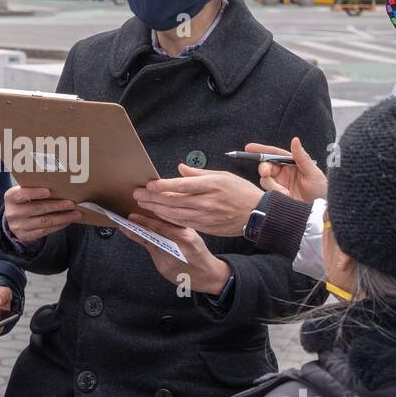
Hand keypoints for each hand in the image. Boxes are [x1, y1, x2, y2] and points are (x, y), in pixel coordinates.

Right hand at [4, 185, 81, 242]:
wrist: (14, 219)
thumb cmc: (25, 200)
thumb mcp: (24, 191)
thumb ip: (35, 187)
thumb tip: (60, 185)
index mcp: (10, 197)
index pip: (21, 194)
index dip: (34, 193)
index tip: (49, 191)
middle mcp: (12, 213)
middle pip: (36, 209)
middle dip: (56, 206)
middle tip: (71, 203)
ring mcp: (18, 226)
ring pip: (43, 221)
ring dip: (62, 218)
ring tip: (76, 214)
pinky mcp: (24, 236)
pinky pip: (45, 231)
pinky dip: (58, 226)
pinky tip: (68, 221)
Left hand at [121, 211, 230, 294]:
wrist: (207, 276)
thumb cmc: (199, 252)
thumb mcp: (193, 235)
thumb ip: (178, 226)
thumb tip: (160, 213)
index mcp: (186, 239)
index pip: (162, 227)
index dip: (145, 221)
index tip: (133, 216)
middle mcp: (176, 250)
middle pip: (152, 237)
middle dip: (136, 228)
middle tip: (123, 221)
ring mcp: (168, 262)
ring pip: (149, 245)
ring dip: (137, 236)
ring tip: (126, 227)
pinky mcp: (163, 269)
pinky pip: (153, 254)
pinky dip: (147, 245)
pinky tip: (139, 238)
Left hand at [133, 164, 263, 236]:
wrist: (257, 214)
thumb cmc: (241, 192)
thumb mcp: (223, 176)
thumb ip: (199, 173)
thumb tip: (180, 169)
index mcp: (211, 185)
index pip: (182, 185)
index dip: (163, 186)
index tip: (149, 184)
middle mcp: (207, 202)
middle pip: (174, 201)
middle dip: (153, 198)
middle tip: (137, 194)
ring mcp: (206, 216)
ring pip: (175, 214)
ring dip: (157, 209)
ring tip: (143, 204)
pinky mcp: (206, 227)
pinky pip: (183, 223)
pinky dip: (168, 219)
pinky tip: (158, 215)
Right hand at [246, 137, 327, 203]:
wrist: (319, 213)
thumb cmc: (321, 190)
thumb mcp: (313, 173)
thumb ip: (302, 157)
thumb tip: (294, 140)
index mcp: (292, 163)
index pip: (274, 154)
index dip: (261, 150)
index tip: (249, 148)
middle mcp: (283, 173)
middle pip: (266, 166)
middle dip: (264, 168)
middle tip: (266, 173)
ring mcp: (279, 185)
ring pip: (265, 180)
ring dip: (272, 185)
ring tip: (286, 194)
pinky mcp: (276, 197)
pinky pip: (267, 193)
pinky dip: (273, 194)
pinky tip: (284, 197)